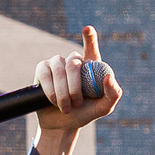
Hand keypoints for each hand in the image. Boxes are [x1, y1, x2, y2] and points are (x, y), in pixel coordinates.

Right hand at [32, 25, 121, 154]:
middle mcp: (73, 61)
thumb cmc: (85, 113)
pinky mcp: (42, 69)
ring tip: (66, 107)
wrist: (62, 125)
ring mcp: (57, 63)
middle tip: (76, 104)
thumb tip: (109, 77)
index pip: (91, 47)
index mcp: (90, 66)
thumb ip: (113, 94)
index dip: (89, 38)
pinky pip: (45, 74)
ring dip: (62, 92)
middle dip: (74, 87)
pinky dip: (50, 90)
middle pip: (74, 64)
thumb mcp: (103, 107)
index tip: (87, 29)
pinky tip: (53, 101)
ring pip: (59, 70)